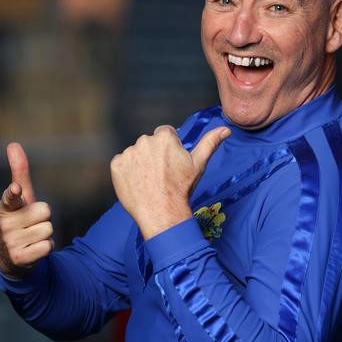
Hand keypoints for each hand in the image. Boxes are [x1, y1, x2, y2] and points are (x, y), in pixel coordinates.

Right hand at [0, 143, 53, 277]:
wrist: (13, 256)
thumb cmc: (20, 219)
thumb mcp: (20, 198)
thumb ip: (19, 172)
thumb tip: (13, 144)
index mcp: (5, 207)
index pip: (10, 198)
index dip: (13, 193)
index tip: (15, 189)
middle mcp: (5, 224)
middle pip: (45, 210)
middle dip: (44, 217)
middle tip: (32, 224)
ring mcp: (10, 242)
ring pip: (49, 228)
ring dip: (45, 234)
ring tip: (32, 237)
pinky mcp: (20, 258)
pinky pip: (49, 246)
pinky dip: (46, 247)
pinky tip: (34, 249)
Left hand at [110, 125, 229, 239]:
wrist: (161, 211)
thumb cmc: (182, 188)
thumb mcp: (199, 164)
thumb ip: (210, 142)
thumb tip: (226, 129)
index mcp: (164, 137)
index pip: (165, 133)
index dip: (170, 148)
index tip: (172, 163)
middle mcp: (144, 140)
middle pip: (150, 142)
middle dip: (155, 154)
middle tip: (162, 174)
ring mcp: (129, 153)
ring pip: (136, 153)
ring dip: (141, 162)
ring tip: (150, 180)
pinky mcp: (116, 165)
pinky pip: (121, 163)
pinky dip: (127, 171)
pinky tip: (138, 183)